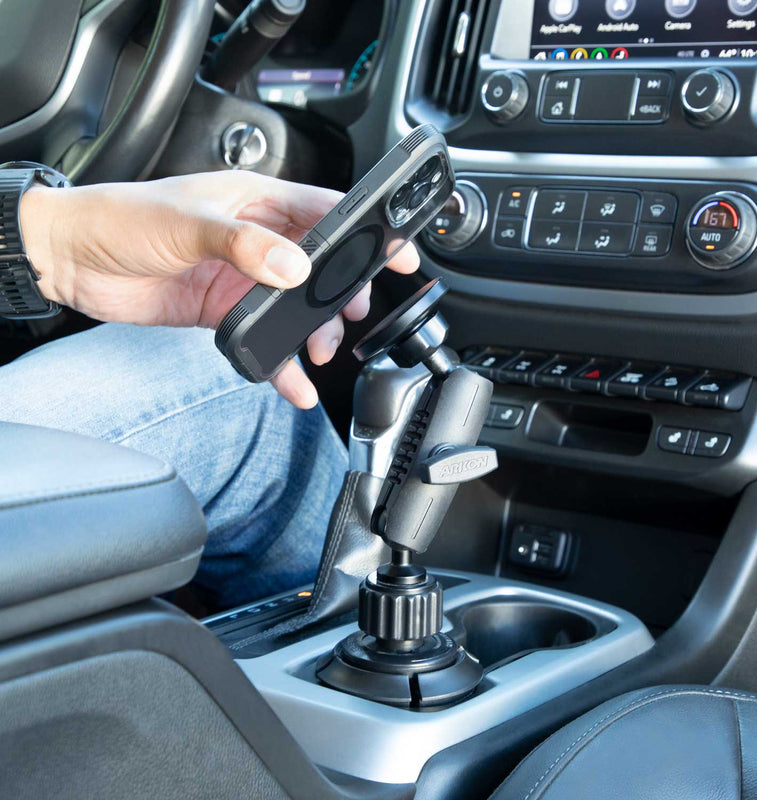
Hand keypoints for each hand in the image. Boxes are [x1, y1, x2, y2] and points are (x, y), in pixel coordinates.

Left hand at [19, 171, 419, 407]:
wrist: (71, 260)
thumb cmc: (121, 218)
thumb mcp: (187, 224)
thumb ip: (244, 246)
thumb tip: (294, 269)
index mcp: (256, 201)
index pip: (325, 212)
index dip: (366, 232)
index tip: (397, 254)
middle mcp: (258, 239)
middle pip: (322, 267)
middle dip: (344, 294)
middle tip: (350, 315)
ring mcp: (244, 278)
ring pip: (299, 308)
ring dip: (314, 333)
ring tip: (318, 352)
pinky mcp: (226, 311)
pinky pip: (266, 337)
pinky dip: (281, 362)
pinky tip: (292, 382)